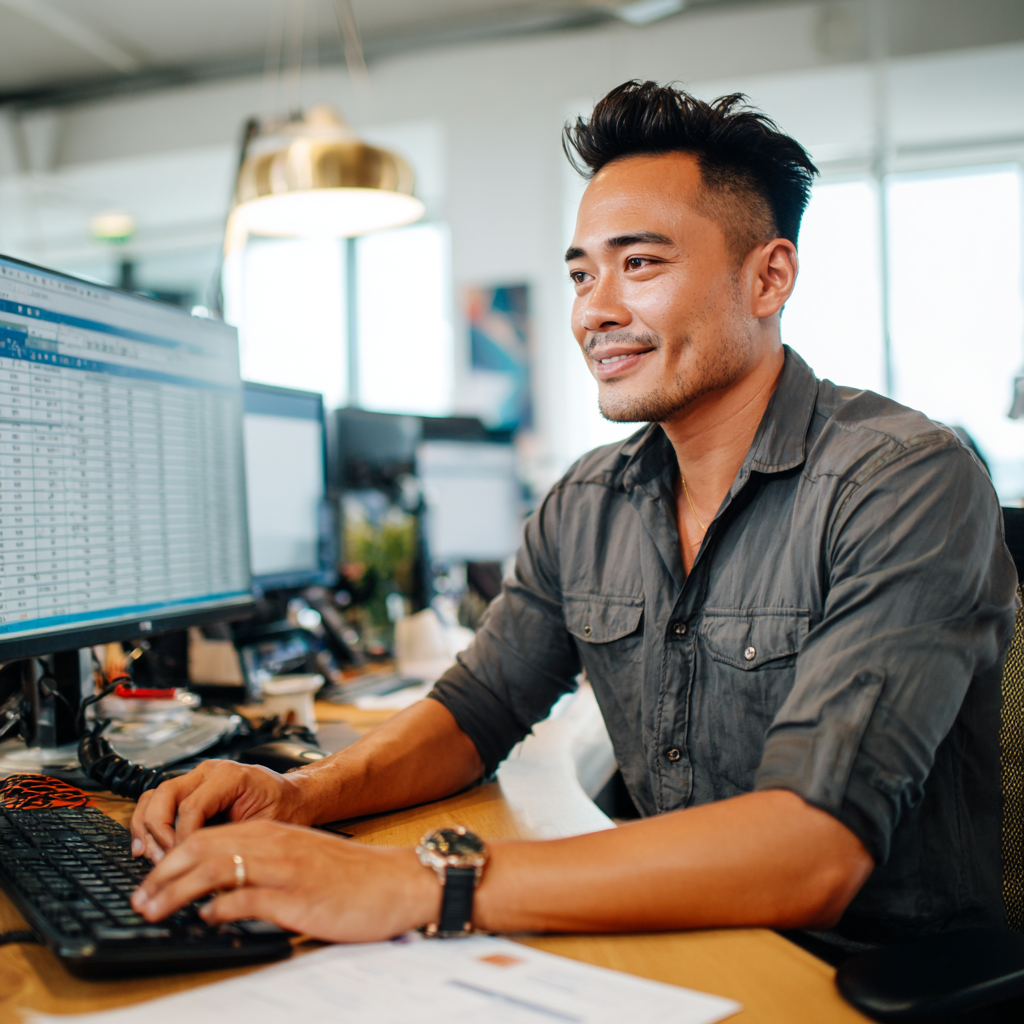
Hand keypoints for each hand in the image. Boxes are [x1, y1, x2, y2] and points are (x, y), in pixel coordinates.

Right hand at [130, 760, 314, 862]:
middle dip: (158, 832)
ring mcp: (197, 777)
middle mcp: (209, 771)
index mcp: (230, 776)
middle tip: (162, 861)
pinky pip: (158, 801)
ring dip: (146, 828)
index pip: (192, 807)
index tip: (184, 863)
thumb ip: (231, 842)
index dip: (183, 839)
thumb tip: (202, 868)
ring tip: (148, 856)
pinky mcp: (190, 788)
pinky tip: (145, 847)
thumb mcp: (264, 828)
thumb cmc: (284, 809)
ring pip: (154, 796)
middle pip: (164, 796)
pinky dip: (148, 823)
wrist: (294, 797)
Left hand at [130, 820, 440, 942]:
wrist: (397, 882)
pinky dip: (220, 908)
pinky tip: (205, 918)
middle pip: (202, 848)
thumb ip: (264, 870)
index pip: (207, 837)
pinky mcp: (296, 896)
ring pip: (216, 868)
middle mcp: (275, 845)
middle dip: (162, 874)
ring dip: (177, 890)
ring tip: (153, 909)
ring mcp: (285, 868)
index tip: (149, 882)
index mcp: (275, 835)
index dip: (171, 859)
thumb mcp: (302, 863)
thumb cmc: (352, 878)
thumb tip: (217, 894)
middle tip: (139, 898)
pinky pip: (248, 898)